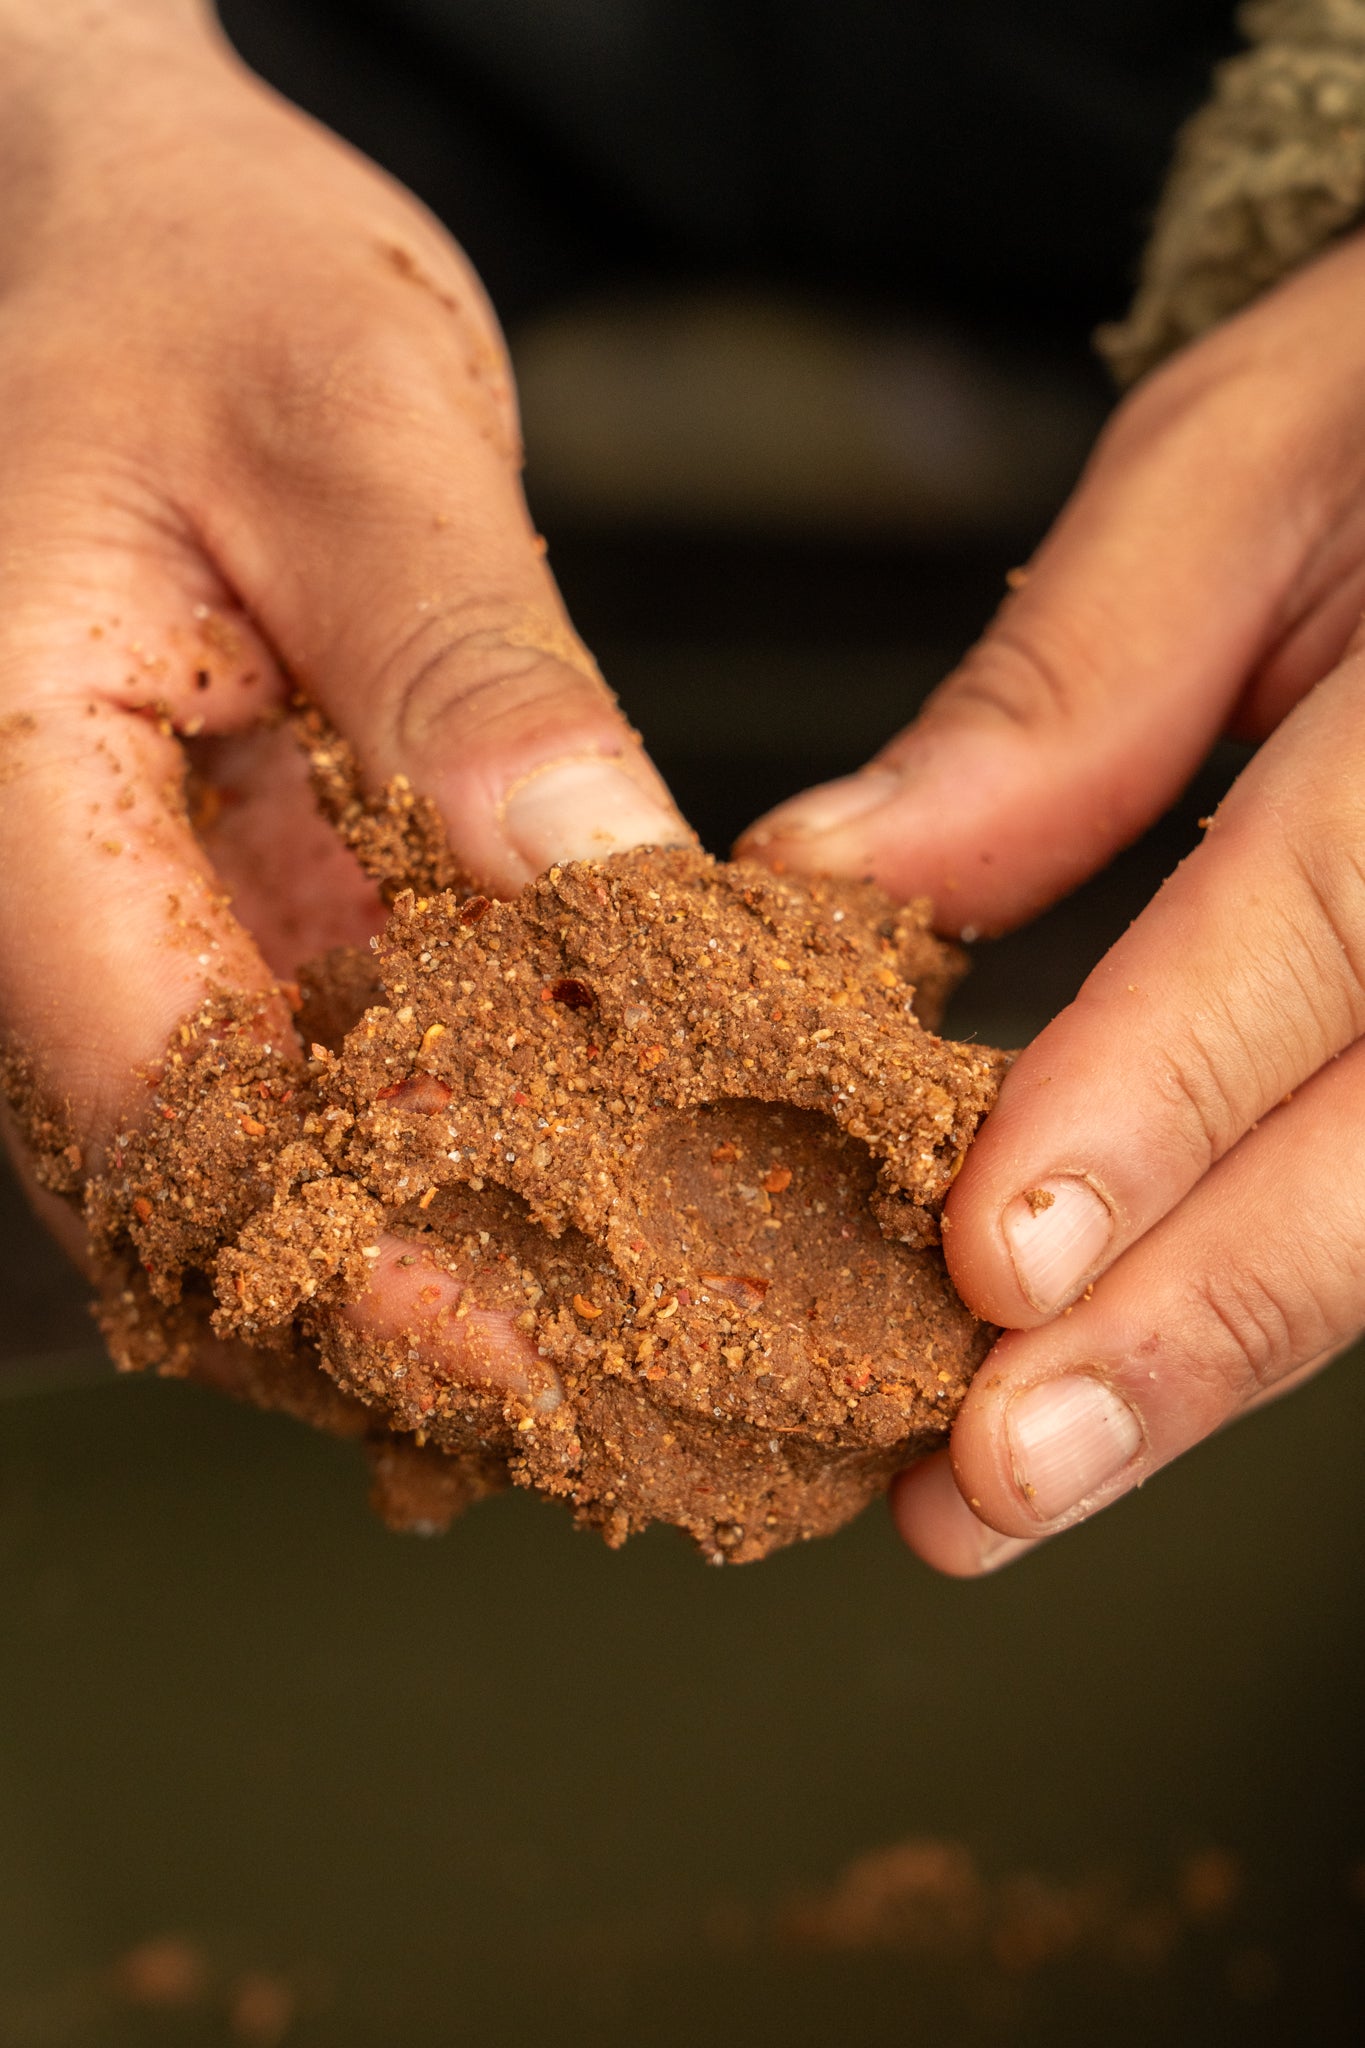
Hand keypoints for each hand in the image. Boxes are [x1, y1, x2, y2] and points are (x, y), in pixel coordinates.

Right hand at [0, 3, 688, 1381]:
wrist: (146, 230)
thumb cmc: (201, 283)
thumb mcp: (351, 428)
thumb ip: (466, 663)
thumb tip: (609, 885)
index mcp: (15, 783)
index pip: (148, 1092)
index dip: (331, 1255)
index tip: (522, 1366)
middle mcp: (63, 883)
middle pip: (204, 1182)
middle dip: (399, 1309)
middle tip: (625, 1406)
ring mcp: (149, 899)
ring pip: (273, 1149)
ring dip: (441, 1252)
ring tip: (643, 1341)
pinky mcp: (242, 888)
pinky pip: (335, 1054)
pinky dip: (463, 1128)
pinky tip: (609, 1177)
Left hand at [739, 230, 1364, 1572]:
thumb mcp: (1260, 462)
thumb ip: (1069, 690)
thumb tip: (839, 878)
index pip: (1322, 920)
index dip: (1156, 1102)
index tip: (991, 1265)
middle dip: (1190, 1327)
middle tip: (987, 1485)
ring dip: (1211, 1359)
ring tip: (1010, 1480)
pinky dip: (1256, 1276)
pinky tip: (1117, 1365)